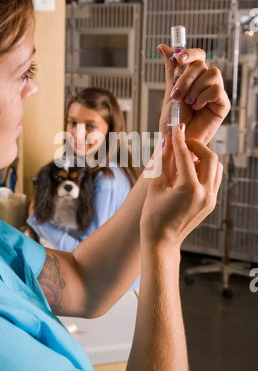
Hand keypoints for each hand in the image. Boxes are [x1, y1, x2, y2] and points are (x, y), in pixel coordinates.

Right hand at [140, 124, 222, 249]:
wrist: (162, 242)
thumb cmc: (154, 216)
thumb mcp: (155, 186)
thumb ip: (163, 161)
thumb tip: (167, 141)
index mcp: (189, 189)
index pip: (185, 156)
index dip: (179, 139)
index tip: (176, 128)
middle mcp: (205, 193)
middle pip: (210, 157)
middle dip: (196, 146)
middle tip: (182, 142)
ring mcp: (210, 199)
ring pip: (216, 167)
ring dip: (203, 157)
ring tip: (186, 158)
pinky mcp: (211, 203)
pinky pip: (213, 179)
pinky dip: (205, 169)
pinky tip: (189, 171)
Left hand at [158, 45, 230, 144]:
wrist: (176, 140)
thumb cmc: (173, 121)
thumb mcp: (170, 92)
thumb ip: (171, 70)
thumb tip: (163, 47)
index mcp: (193, 78)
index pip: (197, 56)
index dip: (189, 52)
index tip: (179, 57)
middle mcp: (205, 83)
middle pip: (201, 64)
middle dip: (186, 77)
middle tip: (177, 94)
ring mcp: (215, 92)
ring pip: (212, 73)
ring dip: (195, 88)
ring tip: (188, 103)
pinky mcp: (222, 104)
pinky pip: (217, 89)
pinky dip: (203, 97)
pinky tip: (197, 108)